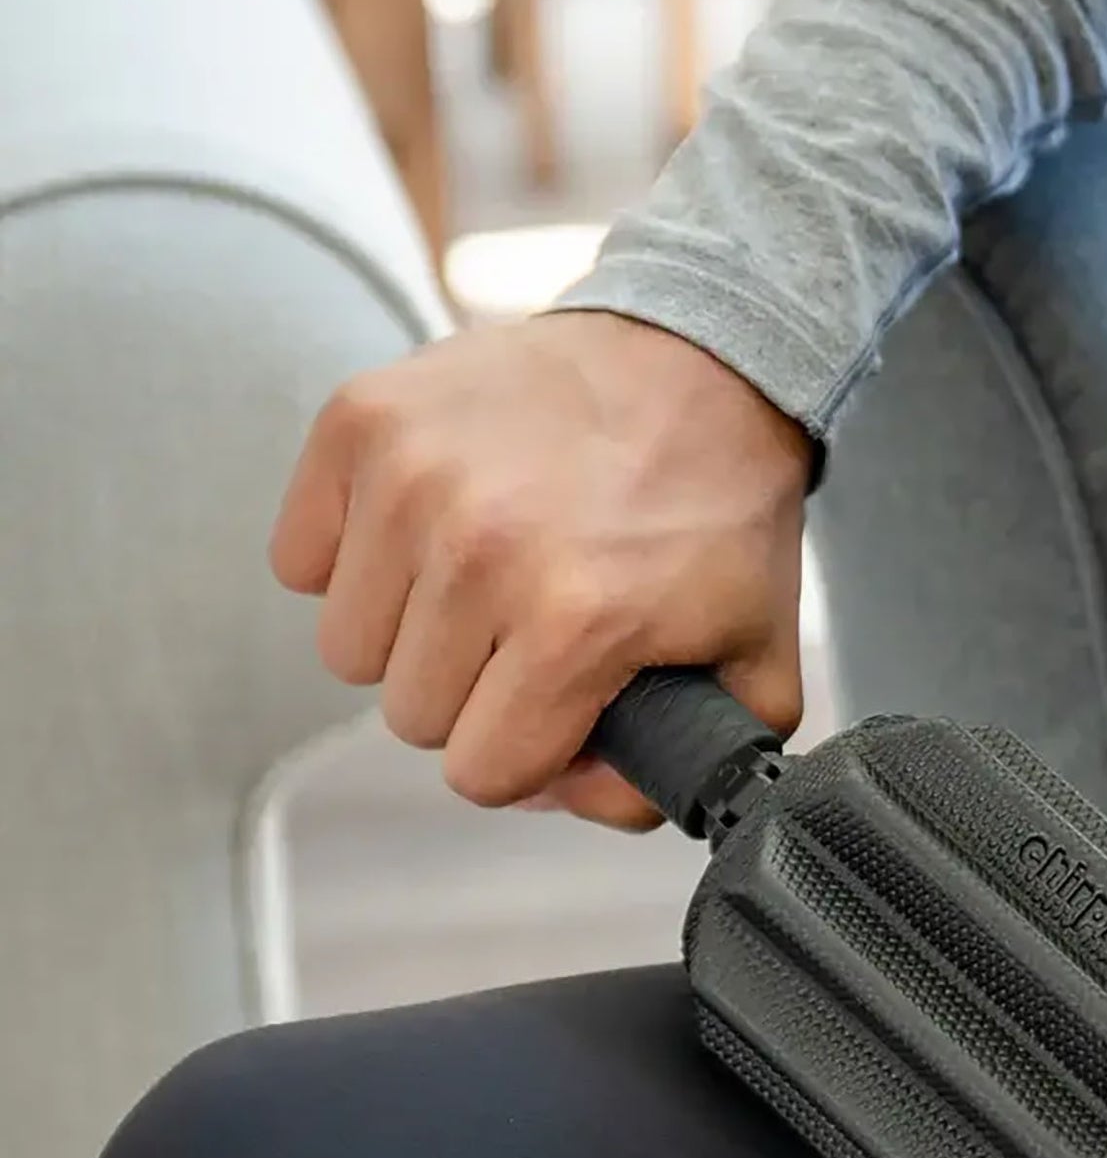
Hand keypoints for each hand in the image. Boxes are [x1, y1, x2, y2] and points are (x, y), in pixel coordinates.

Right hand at [271, 313, 813, 828]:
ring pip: (349, 649)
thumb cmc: (719, 514)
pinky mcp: (359, 420)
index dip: (525, 757)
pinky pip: (301, 560)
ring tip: (485, 582)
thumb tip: (579, 801)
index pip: (480, 774)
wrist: (697, 356)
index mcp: (577, 622)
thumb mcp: (754, 664)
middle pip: (410, 715)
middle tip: (528, 637)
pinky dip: (357, 561)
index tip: (557, 711)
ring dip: (411, 635)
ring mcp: (409, 477)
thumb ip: (684, 767)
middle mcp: (480, 548)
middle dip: (471, 698)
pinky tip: (432, 533)